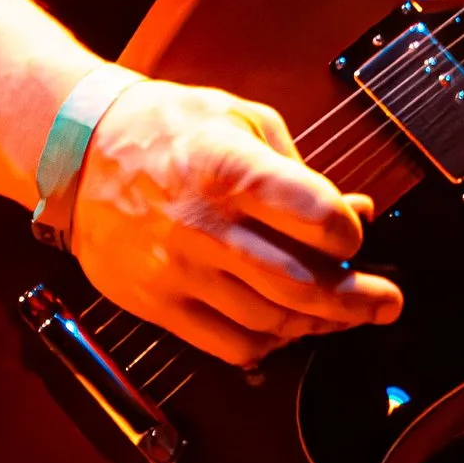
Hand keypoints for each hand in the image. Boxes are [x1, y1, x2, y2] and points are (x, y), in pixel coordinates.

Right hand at [70, 76, 403, 367]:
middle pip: (300, 284)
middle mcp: (204, 225)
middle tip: (385, 303)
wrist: (77, 152)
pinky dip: (269, 343)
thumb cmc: (164, 129)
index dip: (349, 232)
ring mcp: (180, 270)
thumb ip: (298, 169)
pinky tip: (286, 327)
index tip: (353, 234)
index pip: (315, 215)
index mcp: (229, 169)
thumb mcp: (238, 118)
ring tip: (340, 313)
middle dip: (356, 299)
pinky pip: (229, 344)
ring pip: (270, 320)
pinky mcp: (159, 303)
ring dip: (317, 323)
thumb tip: (354, 211)